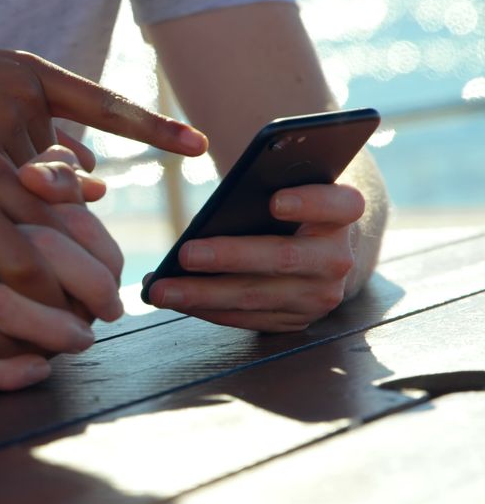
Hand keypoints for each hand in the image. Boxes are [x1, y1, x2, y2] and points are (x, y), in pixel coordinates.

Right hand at [0, 48, 206, 184]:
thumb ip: (37, 143)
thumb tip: (94, 180)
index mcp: (31, 70)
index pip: (106, 104)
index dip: (155, 127)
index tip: (201, 144)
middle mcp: (26, 85)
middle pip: (64, 161)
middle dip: (56, 190)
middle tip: (33, 209)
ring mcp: (2, 110)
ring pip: (30, 183)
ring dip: (11, 196)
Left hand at [145, 183, 365, 331]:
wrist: (318, 249)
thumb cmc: (290, 205)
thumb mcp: (289, 185)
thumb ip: (268, 183)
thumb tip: (219, 204)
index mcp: (344, 212)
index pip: (339, 204)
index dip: (309, 202)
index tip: (275, 200)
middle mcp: (338, 258)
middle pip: (283, 258)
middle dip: (229, 257)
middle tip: (185, 255)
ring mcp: (320, 296)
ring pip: (256, 296)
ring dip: (202, 294)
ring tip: (159, 289)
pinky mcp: (295, 321)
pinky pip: (245, 318)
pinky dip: (206, 309)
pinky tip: (175, 299)